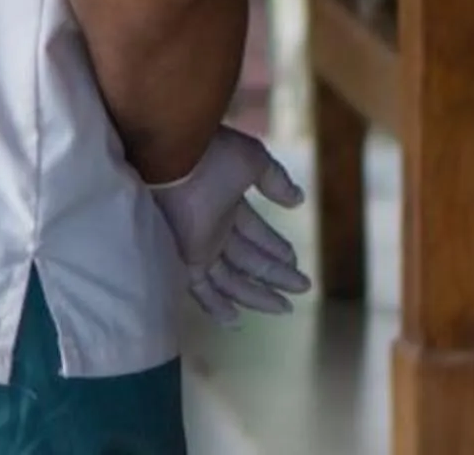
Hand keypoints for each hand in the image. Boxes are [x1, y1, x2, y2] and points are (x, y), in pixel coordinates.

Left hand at [148, 126, 309, 324]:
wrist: (170, 156)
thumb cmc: (210, 154)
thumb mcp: (251, 161)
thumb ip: (274, 180)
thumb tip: (298, 200)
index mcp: (227, 202)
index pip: (255, 231)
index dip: (275, 247)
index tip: (295, 261)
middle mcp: (212, 227)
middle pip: (247, 258)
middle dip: (275, 273)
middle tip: (302, 287)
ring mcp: (198, 244)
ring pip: (230, 278)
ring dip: (256, 294)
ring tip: (283, 308)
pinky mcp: (186, 257)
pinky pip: (201, 288)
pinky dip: (216, 305)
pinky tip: (235, 321)